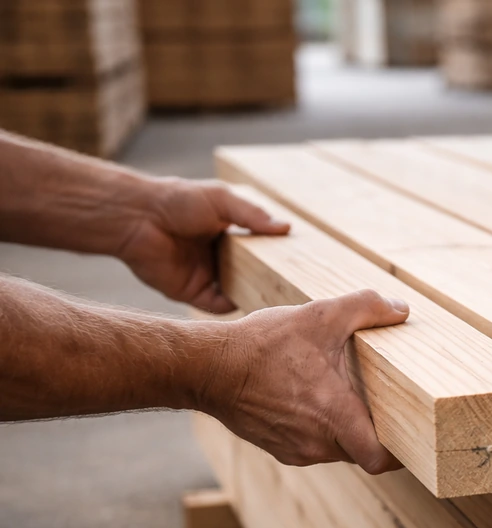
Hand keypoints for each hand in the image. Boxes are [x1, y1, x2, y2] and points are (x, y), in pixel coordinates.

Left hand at [116, 178, 289, 312]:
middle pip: (249, 273)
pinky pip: (219, 306)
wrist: (138, 218)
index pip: (256, 249)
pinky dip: (235, 307)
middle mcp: (217, 257)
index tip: (297, 262)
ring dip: (254, 295)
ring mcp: (206, 276)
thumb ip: (253, 215)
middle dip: (268, 279)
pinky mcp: (193, 293)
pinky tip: (253, 304)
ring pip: (237, 291)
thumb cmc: (176, 201)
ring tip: (282, 299)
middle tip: (296, 285)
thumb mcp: (222, 200)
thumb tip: (286, 227)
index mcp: (225, 234)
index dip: (273, 255)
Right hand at [203, 289, 410, 471]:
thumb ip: (366, 307)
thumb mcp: (319, 316)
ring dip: (346, 427)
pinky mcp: (278, 448)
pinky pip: (313, 445)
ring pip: (337, 448)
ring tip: (347, 394)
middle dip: (375, 430)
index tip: (414, 435)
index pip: (380, 459)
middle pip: (362, 450)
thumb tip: (401, 308)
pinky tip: (315, 398)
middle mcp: (317, 444)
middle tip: (387, 403)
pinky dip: (321, 427)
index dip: (402, 453)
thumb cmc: (261, 345)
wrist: (206, 367)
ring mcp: (295, 450)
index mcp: (334, 417)